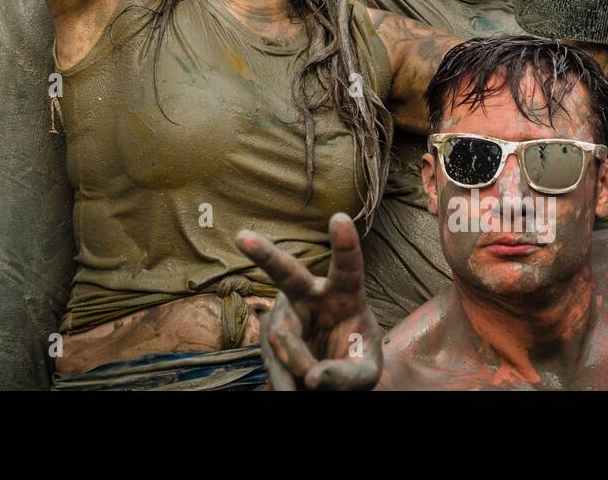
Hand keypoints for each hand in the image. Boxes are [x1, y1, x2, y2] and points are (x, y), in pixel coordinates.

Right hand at [236, 214, 382, 390]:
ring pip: (282, 336)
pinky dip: (284, 382)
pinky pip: (272, 360)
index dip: (344, 244)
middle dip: (264, 255)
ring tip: (309, 384)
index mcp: (345, 293)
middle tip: (242, 237)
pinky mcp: (268, 337)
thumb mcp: (365, 371)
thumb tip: (310, 377)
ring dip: (297, 364)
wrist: (331, 376)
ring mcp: (285, 315)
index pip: (347, 267)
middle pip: (287, 274)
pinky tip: (292, 389)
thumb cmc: (355, 361)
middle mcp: (310, 295)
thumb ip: (345, 375)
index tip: (339, 218)